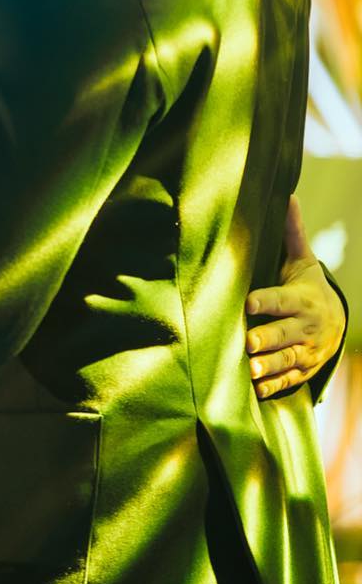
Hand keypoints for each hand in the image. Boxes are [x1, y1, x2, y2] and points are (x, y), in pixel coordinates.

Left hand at [246, 197, 346, 398]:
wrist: (335, 321)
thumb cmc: (308, 288)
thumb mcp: (303, 262)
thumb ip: (292, 234)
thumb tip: (288, 195)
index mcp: (301, 300)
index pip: (281, 299)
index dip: (266, 300)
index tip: (248, 301)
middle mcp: (304, 327)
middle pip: (284, 333)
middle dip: (267, 338)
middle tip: (248, 343)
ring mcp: (306, 351)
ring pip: (287, 360)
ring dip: (268, 366)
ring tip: (249, 370)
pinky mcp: (303, 369)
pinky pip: (289, 379)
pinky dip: (274, 385)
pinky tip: (255, 389)